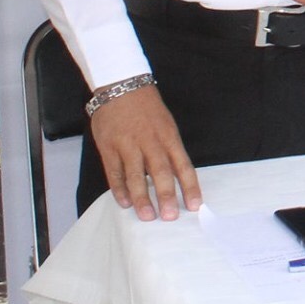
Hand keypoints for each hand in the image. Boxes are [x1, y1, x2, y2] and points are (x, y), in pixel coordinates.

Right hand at [88, 84, 199, 221]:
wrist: (121, 86)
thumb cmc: (147, 109)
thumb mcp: (166, 125)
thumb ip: (170, 150)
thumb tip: (177, 178)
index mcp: (168, 137)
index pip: (183, 165)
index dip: (189, 186)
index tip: (195, 205)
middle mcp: (150, 142)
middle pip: (160, 172)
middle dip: (166, 195)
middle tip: (170, 216)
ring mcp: (128, 145)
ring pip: (136, 175)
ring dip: (142, 197)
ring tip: (147, 216)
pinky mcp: (109, 147)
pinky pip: (115, 172)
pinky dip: (119, 189)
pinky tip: (124, 203)